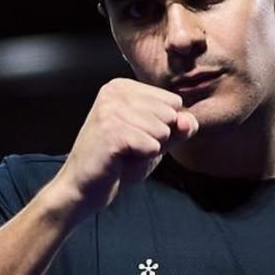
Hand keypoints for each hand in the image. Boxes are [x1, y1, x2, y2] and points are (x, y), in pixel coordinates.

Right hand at [51, 78, 196, 217]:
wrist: (84, 187)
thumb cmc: (118, 163)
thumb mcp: (155, 142)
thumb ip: (177, 129)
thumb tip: (190, 121)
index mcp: (124, 87)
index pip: (174, 102)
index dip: (164, 127)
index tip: (136, 136)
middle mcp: (114, 91)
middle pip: (170, 114)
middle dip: (157, 138)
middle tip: (130, 148)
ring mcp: (110, 109)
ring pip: (162, 129)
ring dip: (148, 149)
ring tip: (125, 154)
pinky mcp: (110, 131)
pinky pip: (151, 145)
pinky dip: (142, 158)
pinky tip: (121, 160)